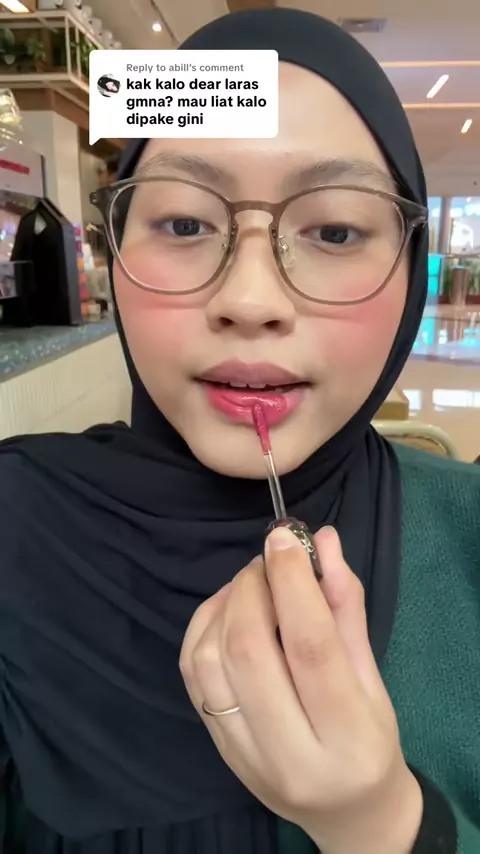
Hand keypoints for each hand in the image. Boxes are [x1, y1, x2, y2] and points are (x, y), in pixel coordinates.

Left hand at [180, 525, 422, 853]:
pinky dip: (202, 628)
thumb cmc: (370, 738)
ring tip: (251, 585)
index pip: (310, 647)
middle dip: (252, 589)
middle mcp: (291, 755)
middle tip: (268, 560)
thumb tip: (323, 540)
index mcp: (349, 737)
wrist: (346, 812)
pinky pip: (191, 675)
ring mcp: (244, 757)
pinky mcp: (216, 748)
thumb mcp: (372, 674)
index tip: (284, 537)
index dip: (292, 583)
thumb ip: (345, 607)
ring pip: (210, 661)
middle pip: (249, 652)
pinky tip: (227, 610)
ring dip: (224, 605)